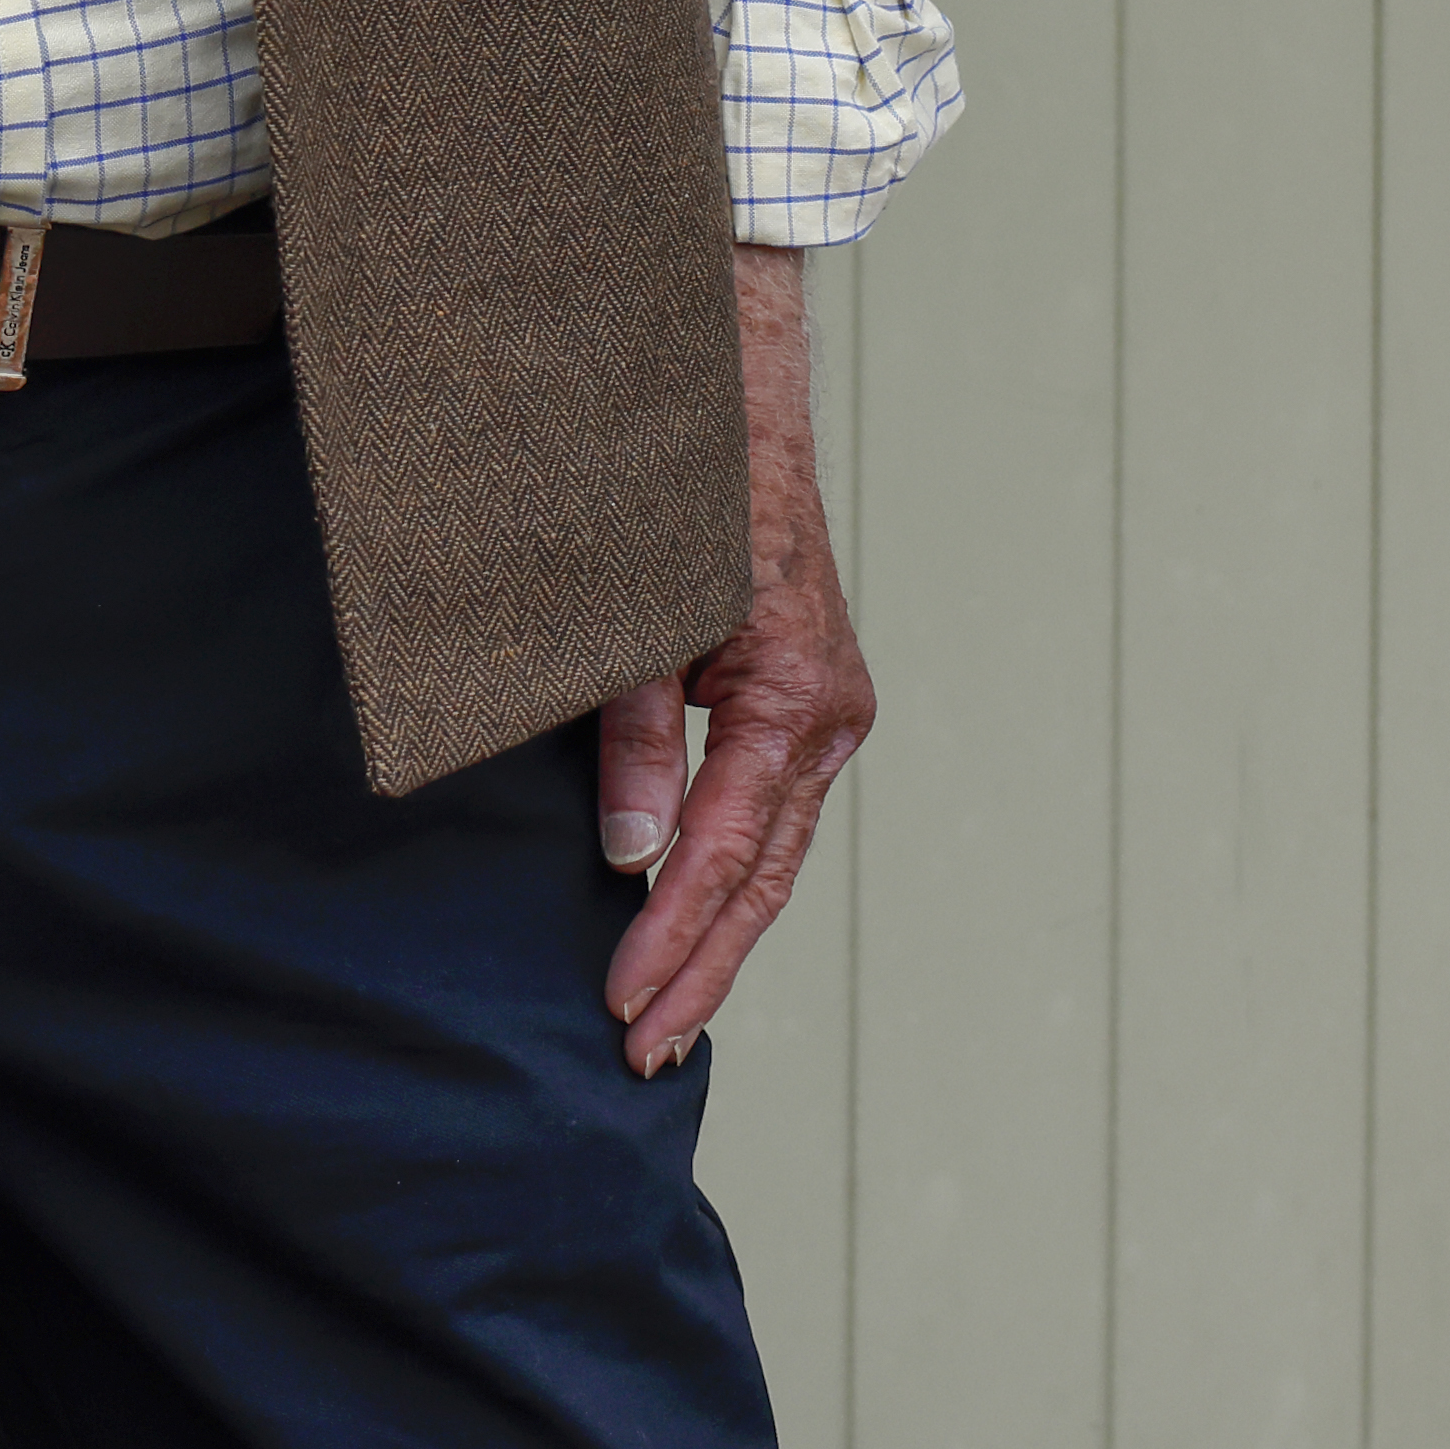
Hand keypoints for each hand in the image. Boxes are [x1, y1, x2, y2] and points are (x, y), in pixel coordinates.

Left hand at [591, 244, 871, 1076]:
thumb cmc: (679, 496)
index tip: (619, 1005)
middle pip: (762, 875)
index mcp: (798, 696)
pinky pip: (766, 810)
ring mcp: (826, 710)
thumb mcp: (636, 621)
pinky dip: (726, 873)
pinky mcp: (802, 698)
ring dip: (715, 934)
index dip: (670, 937)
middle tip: (640, 1053)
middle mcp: (829, 714)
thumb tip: (627, 862)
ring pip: (771, 852)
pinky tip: (686, 922)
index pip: (726, 851)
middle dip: (700, 968)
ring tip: (660, 1019)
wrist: (736, 395)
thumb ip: (634, 740)